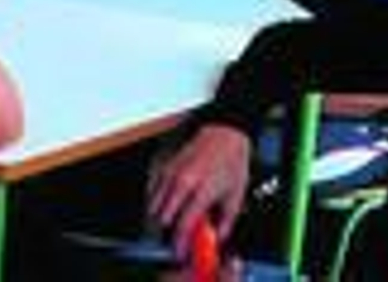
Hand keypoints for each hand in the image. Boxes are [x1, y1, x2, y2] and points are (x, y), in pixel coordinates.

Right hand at [146, 124, 251, 259]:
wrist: (222, 136)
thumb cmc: (230, 163)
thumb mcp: (236, 197)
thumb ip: (226, 222)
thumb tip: (218, 237)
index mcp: (201, 192)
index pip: (183, 225)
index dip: (180, 243)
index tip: (180, 251)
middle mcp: (182, 183)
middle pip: (163, 218)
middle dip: (167, 233)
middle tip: (176, 239)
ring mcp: (170, 174)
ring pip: (153, 205)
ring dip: (159, 218)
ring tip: (170, 223)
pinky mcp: (165, 167)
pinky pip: (151, 191)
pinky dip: (155, 202)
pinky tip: (164, 206)